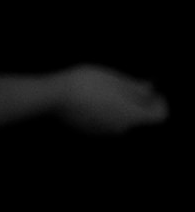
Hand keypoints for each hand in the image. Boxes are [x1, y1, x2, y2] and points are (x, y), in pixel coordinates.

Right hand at [48, 63, 167, 133]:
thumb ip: (136, 87)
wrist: (53, 97)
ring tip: (107, 92)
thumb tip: (151, 91)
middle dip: (138, 104)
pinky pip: (105, 123)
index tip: (152, 91)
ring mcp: (105, 132)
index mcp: (132, 115)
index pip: (159, 116)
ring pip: (121, 121)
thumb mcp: (114, 79)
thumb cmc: (87, 84)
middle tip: (128, 88)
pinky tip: (93, 100)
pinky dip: (105, 113)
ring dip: (120, 109)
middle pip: (139, 119)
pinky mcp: (89, 132)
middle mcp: (122, 128)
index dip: (159, 103)